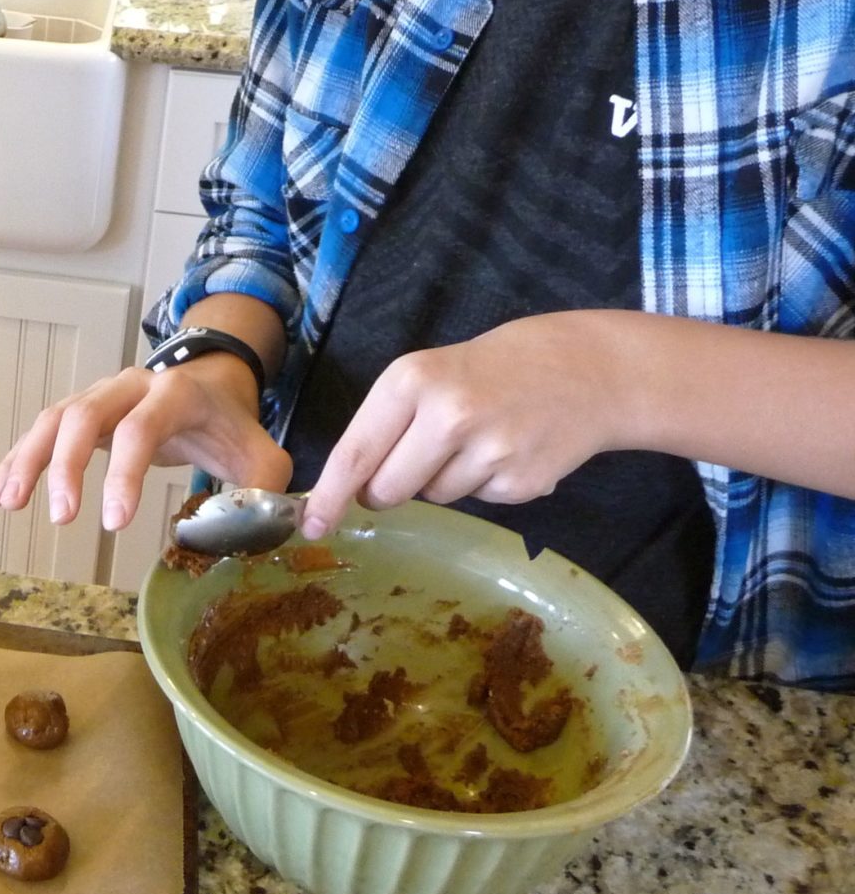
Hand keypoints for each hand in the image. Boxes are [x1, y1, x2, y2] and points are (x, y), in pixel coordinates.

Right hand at [0, 355, 290, 531]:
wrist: (210, 382)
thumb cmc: (231, 426)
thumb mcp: (262, 454)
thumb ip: (265, 490)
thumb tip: (262, 531)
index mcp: (174, 394)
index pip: (142, 428)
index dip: (124, 473)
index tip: (114, 524)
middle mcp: (129, 387)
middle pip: (84, 415)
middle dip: (66, 466)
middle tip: (61, 519)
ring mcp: (99, 396)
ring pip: (54, 419)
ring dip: (26, 459)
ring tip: (7, 503)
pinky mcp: (81, 411)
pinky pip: (42, 431)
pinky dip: (16, 460)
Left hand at [301, 312, 621, 539]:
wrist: (584, 369)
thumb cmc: (487, 371)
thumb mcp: (427, 374)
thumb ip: (385, 425)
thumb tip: (347, 490)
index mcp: (411, 381)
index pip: (355, 453)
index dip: (329, 495)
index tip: (310, 524)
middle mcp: (448, 415)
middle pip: (386, 490)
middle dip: (386, 489)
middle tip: (416, 456)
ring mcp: (489, 452)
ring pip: (432, 498)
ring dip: (442, 480)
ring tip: (475, 439)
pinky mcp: (522, 483)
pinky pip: (476, 502)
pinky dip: (483, 484)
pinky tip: (506, 450)